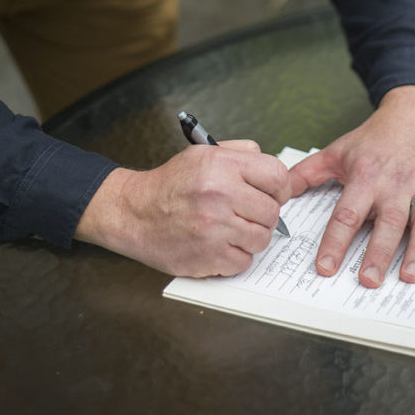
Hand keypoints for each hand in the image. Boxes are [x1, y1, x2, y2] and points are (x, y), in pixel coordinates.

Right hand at [75, 140, 290, 276]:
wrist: (135, 213)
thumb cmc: (171, 184)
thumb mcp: (203, 153)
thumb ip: (241, 153)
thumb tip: (274, 170)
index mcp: (222, 166)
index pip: (277, 176)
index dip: (279, 187)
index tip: (273, 193)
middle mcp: (220, 195)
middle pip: (272, 211)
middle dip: (263, 214)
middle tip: (246, 213)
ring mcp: (215, 228)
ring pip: (262, 238)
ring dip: (250, 237)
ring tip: (231, 228)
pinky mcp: (209, 257)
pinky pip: (244, 261)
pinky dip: (235, 256)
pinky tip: (219, 244)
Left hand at [288, 85, 414, 286]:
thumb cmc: (376, 138)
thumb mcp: (337, 150)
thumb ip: (306, 173)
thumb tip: (278, 193)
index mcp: (367, 175)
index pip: (347, 213)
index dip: (335, 241)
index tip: (326, 267)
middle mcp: (397, 183)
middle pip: (388, 221)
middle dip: (378, 252)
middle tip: (368, 280)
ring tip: (408, 277)